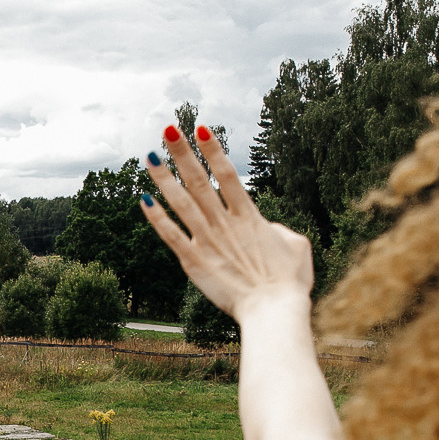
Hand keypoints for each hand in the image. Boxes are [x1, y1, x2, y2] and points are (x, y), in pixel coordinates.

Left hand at [140, 126, 312, 327]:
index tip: (200, 129)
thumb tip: (266, 227)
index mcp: (249, 216)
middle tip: (168, 129)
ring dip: (163, 177)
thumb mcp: (296, 245)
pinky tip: (142, 199)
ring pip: (181, 202)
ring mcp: (207, 241)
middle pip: (199, 180)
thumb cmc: (289, 282)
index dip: (213, 150)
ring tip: (149, 156)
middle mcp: (224, 223)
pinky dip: (156, 217)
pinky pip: (171, 235)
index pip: (227, 174)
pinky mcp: (193, 262)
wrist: (273, 311)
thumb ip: (277, 229)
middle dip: (182, 153)